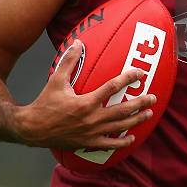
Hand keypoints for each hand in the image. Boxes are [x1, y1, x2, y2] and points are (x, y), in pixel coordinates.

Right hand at [14, 40, 155, 150]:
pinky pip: (109, 144)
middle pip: (122, 110)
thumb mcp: (55, 80)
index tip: (139, 73)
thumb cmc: (45, 103)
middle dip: (140, 103)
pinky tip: (131, 138)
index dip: (128, 79)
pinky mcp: (88, 143)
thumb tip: (78, 43)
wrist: (32, 129)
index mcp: (86, 102)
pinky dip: (121, 142)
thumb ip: (68, 61)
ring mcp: (91, 133)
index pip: (112, 88)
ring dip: (136, 120)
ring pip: (119, 127)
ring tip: (148, 114)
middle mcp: (92, 119)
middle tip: (153, 98)